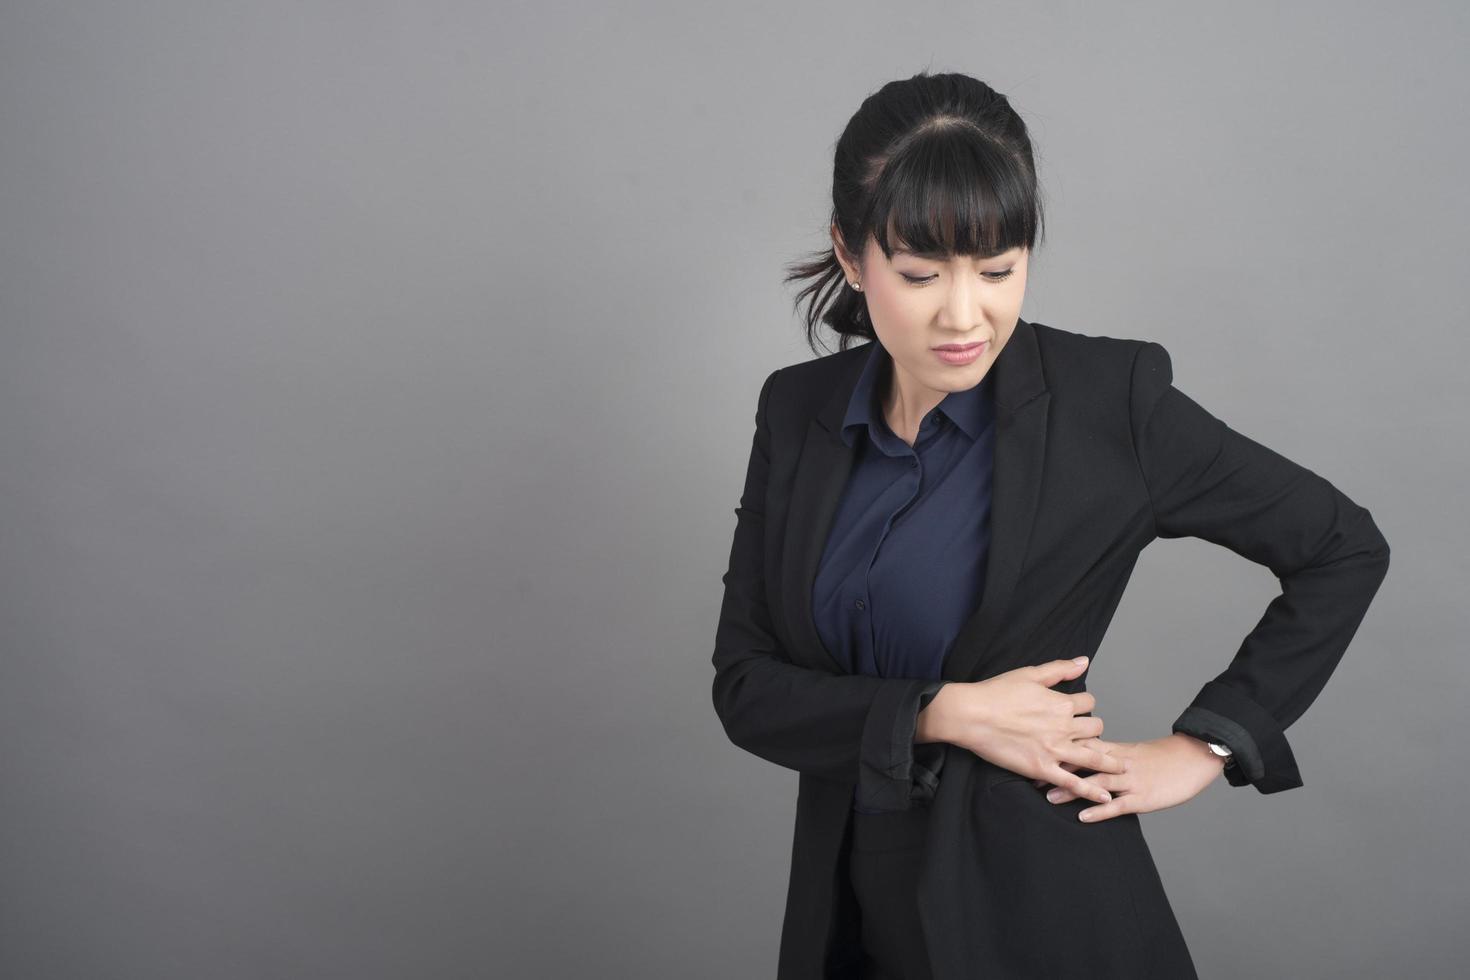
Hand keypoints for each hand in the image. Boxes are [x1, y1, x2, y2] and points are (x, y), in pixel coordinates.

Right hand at [922, 656, 1126, 805]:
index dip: (1084, 704)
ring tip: (1120, 766)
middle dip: (1093, 729)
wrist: (971, 715)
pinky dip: (1091, 790)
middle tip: (1086, 733)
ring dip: (1110, 761)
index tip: (1076, 708)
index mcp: (1061, 702)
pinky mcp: (1042, 768)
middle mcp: (1063, 726)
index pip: (1088, 702)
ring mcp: (1054, 749)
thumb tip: (1084, 661)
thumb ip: (1060, 669)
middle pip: (1095, 727)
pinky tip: (1105, 795)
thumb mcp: (1030, 673)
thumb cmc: (996, 692)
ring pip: (1094, 755)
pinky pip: (1073, 782)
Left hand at [1032, 733, 1227, 821]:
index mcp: (1115, 750)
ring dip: (1071, 790)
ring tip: (1047, 796)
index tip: (1032, 749)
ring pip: (1097, 783)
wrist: (1193, 757)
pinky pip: (1119, 805)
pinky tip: (1083, 817)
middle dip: (1055, 768)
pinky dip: (1100, 811)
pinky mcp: (1144, 797)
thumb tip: (1079, 756)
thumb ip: (1105, 753)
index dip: (1055, 747)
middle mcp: (1119, 763)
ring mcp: (1131, 780)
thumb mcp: (1129, 750)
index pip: (1080, 744)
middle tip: (1029, 774)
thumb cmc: (1160, 756)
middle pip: (1082, 762)